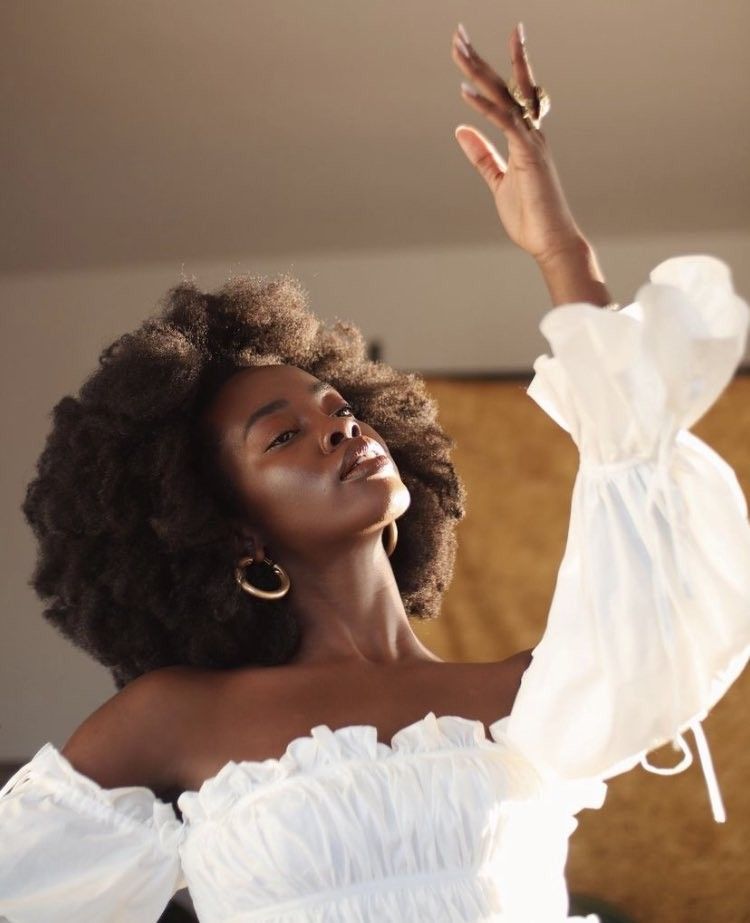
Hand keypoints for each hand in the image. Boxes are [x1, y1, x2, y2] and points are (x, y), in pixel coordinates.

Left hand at [451, 22, 584, 263]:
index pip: (506, 93)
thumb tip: (461, 130)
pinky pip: (505, 123)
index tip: (468, 47)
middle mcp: (530, 132)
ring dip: (479, 71)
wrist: (550, 241)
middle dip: (479, 58)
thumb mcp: (498, 180)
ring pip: (504, 95)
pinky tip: (464, 92)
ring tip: (458, 48)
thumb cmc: (530, 215)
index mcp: (524, 137)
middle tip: (457, 32)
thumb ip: (482, 155)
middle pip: (503, 85)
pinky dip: (484, 108)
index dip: (488, 69)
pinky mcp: (528, 155)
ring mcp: (531, 141)